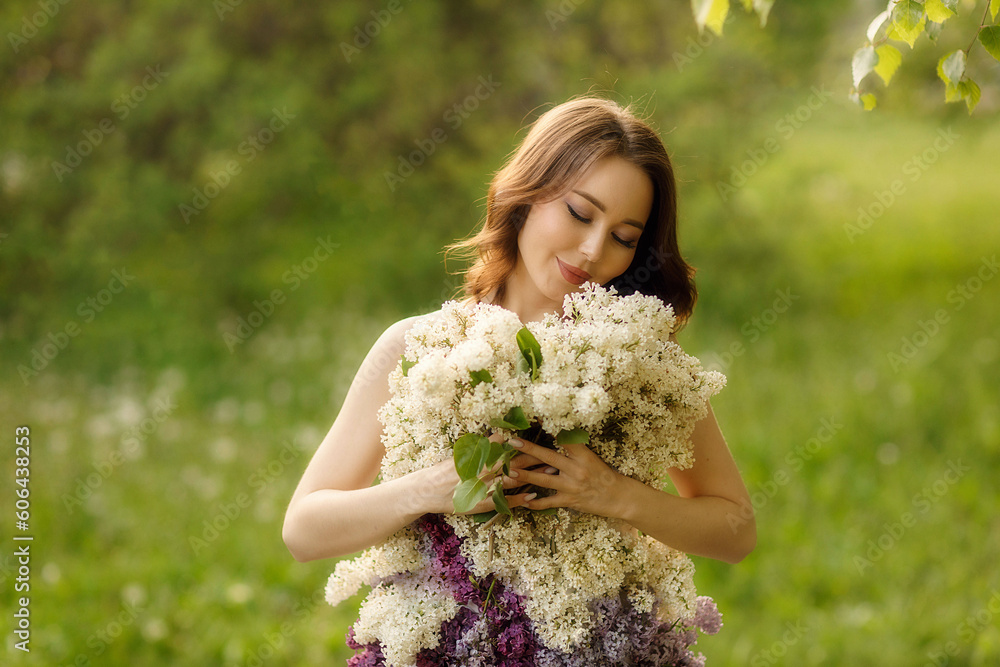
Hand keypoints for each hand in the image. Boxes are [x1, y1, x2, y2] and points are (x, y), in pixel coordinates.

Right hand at [417, 433, 549, 515]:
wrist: (426, 491)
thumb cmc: (442, 471)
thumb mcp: (461, 455)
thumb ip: (479, 448)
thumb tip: (498, 435)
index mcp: (476, 457)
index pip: (503, 446)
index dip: (521, 441)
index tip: (537, 435)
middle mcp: (481, 471)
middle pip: (512, 462)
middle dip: (533, 456)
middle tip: (551, 451)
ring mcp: (482, 488)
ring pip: (512, 480)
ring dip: (532, 475)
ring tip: (550, 470)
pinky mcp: (481, 503)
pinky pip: (503, 501)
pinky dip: (518, 499)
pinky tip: (533, 496)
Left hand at [503, 437, 628, 517]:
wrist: (619, 497)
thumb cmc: (604, 474)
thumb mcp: (591, 457)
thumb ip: (574, 449)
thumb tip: (556, 434)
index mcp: (583, 455)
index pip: (563, 438)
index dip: (549, 427)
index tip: (534, 417)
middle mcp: (576, 469)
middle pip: (548, 457)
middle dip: (529, 449)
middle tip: (512, 442)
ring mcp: (572, 486)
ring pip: (544, 480)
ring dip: (525, 476)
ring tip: (509, 472)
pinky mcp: (570, 501)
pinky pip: (549, 502)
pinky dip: (536, 503)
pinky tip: (524, 501)